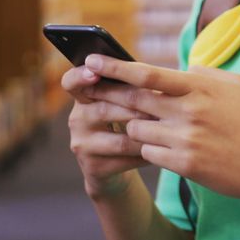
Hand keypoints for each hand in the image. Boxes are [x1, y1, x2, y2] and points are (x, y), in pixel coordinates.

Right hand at [61, 64, 152, 198]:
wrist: (116, 167)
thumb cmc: (125, 122)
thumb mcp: (122, 102)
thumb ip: (127, 87)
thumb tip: (155, 74)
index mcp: (83, 97)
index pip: (71, 82)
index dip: (80, 76)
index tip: (94, 72)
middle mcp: (77, 119)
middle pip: (105, 110)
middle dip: (136, 108)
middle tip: (162, 105)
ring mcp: (82, 145)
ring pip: (121, 139)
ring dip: (148, 135)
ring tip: (169, 129)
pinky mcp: (93, 168)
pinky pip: (127, 159)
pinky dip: (148, 153)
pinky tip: (163, 149)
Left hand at [83, 54, 239, 208]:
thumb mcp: (236, 86)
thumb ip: (205, 73)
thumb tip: (179, 68)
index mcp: (200, 87)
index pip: (147, 73)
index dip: (115, 67)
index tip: (91, 59)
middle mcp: (189, 111)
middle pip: (134, 100)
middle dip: (109, 95)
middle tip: (89, 90)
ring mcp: (186, 139)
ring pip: (137, 128)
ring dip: (137, 126)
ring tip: (149, 126)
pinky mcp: (184, 164)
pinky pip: (148, 153)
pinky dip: (150, 149)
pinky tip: (162, 148)